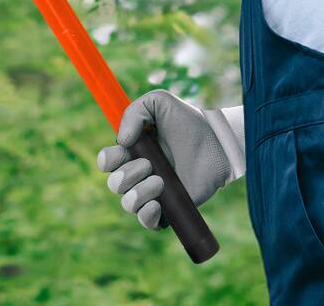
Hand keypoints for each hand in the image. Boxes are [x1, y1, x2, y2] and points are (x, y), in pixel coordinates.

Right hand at [96, 90, 241, 230]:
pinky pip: (147, 222)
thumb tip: (122, 142)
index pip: (107, 161)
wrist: (216, 142)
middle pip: (115, 184)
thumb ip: (133, 113)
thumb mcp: (158, 102)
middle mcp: (139, 173)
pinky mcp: (169, 209)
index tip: (123, 151)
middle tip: (150, 165)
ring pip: (128, 203)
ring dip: (139, 193)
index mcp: (133, 150)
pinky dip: (146, 216)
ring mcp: (153, 192)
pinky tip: (157, 205)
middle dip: (128, 175)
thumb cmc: (187, 120)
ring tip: (160, 182)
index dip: (108, 160)